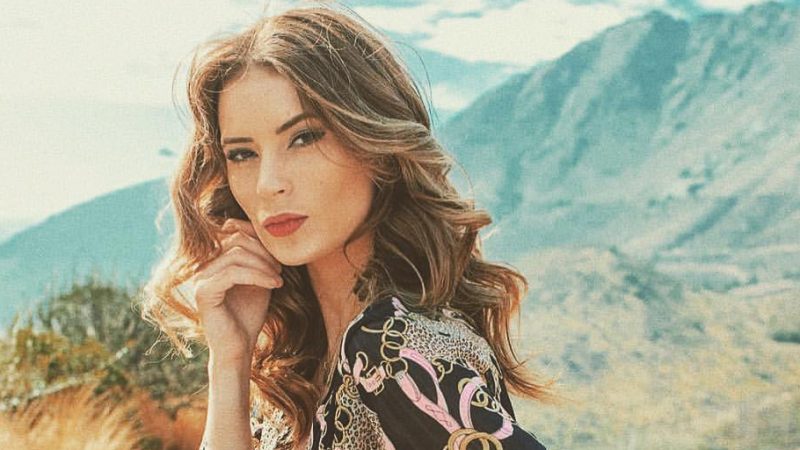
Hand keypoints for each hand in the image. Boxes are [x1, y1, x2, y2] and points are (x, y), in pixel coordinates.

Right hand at [191, 218, 281, 361]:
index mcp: (212, 259)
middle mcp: (201, 266)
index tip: (278, 255)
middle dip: (264, 251)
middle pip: (236, 239)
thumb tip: (267, 230)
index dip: (258, 236)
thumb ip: (258, 255)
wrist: (240, 347)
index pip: (233, 230)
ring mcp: (199, 278)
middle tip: (280, 269)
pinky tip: (275, 284)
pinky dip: (258, 275)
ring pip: (236, 253)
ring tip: (279, 278)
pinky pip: (233, 272)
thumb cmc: (249, 314)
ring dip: (264, 264)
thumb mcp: (258, 278)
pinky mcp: (203, 292)